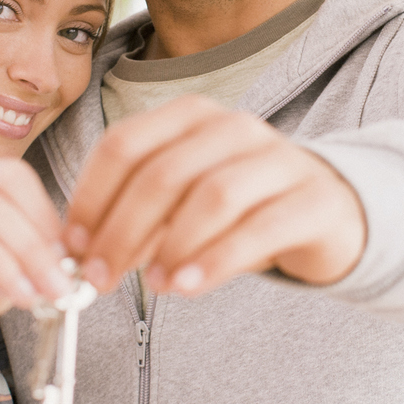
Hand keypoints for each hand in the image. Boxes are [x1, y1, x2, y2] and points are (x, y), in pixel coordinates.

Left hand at [63, 96, 364, 296]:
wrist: (331, 211)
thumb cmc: (242, 207)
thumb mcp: (183, 202)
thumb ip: (137, 216)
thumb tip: (81, 250)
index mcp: (192, 116)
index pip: (125, 145)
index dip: (92, 197)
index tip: (73, 245)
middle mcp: (234, 128)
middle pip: (163, 173)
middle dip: (121, 231)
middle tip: (100, 277)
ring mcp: (279, 159)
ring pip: (212, 195)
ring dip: (171, 246)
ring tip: (153, 286)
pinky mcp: (313, 200)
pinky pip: (259, 228)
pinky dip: (216, 260)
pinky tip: (189, 287)